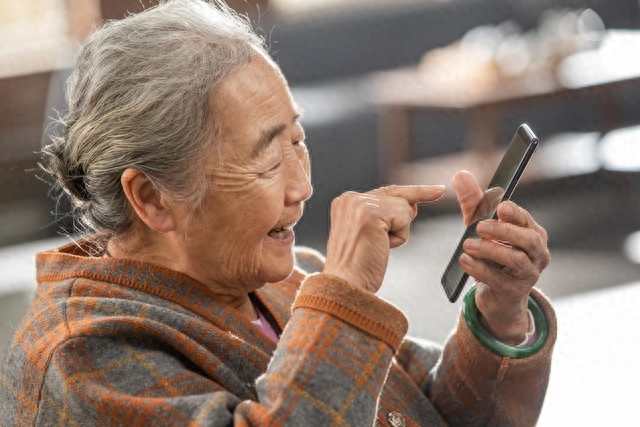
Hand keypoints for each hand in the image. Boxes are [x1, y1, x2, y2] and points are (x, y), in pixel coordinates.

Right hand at [323, 185, 444, 292]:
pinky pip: (404, 217)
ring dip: (398, 231)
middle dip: (419, 195)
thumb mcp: (369, 235)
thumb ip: (384, 216)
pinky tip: (381, 247)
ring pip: (403, 207)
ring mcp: (359, 204)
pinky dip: (399, 236)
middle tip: (437, 193)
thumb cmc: (357, 268)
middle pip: (396, 193)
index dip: (410, 193)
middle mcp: (350, 199)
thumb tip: (412, 206)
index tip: (436, 190)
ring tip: (377, 247)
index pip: (384, 192)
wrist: (345, 286)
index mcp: (345, 202)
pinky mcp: (371, 214)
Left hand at [453, 171, 550, 343]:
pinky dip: (480, 269)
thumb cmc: (492, 256)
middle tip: (479, 226)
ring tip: (467, 245)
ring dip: (490, 250)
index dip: (515, 213)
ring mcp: (529, 275)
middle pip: (527, 240)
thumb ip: (473, 202)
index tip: (500, 208)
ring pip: (516, 260)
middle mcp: (537, 254)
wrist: (496, 295)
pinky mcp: (514, 292)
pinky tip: (465, 261)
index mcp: (533, 234)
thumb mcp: (480, 227)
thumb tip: (461, 174)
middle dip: (504, 231)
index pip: (526, 220)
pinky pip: (500, 280)